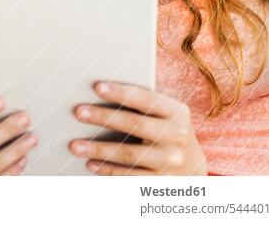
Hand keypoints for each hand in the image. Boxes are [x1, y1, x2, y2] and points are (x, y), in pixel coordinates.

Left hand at [70, 82, 206, 175]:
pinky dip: (108, 171)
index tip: (96, 87)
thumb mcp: (164, 114)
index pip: (146, 99)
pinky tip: (91, 164)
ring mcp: (170, 161)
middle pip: (135, 125)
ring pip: (129, 154)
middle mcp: (177, 136)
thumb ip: (141, 104)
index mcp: (176, 112)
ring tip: (75, 145)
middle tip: (78, 112)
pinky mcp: (161, 181)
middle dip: (103, 117)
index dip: (121, 93)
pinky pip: (131, 176)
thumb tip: (99, 93)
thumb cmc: (166, 129)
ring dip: (99, 149)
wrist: (193, 166)